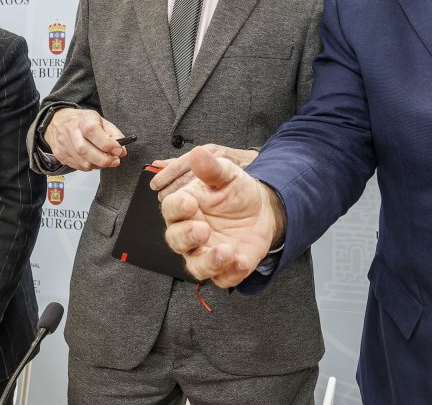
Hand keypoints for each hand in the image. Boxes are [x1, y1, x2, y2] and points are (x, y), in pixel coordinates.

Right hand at [43, 107, 126, 170]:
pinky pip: (77, 167)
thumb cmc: (82, 121)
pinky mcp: (60, 154)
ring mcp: (63, 143)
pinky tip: (92, 159)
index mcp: (83, 119)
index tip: (118, 150)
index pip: (92, 131)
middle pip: (85, 150)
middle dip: (104, 159)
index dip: (107, 143)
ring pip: (82, 162)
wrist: (59, 121)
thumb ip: (114, 134)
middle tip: (114, 160)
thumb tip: (122, 151)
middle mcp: (70, 130)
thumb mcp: (101, 121)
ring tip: (103, 159)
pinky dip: (89, 166)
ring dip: (97, 165)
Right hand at [161, 147, 283, 287]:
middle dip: (187, 236)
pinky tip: (241, 260)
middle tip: (202, 229)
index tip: (190, 202)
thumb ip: (212, 168)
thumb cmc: (236, 192)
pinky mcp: (224, 269)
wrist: (261, 211)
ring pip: (196, 266)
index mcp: (184, 208)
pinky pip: (222, 278)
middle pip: (176, 240)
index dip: (177, 207)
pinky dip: (231, 273)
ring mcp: (205, 253)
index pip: (170, 209)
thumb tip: (198, 153)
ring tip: (226, 251)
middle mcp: (189, 233)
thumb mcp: (227, 175)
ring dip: (209, 262)